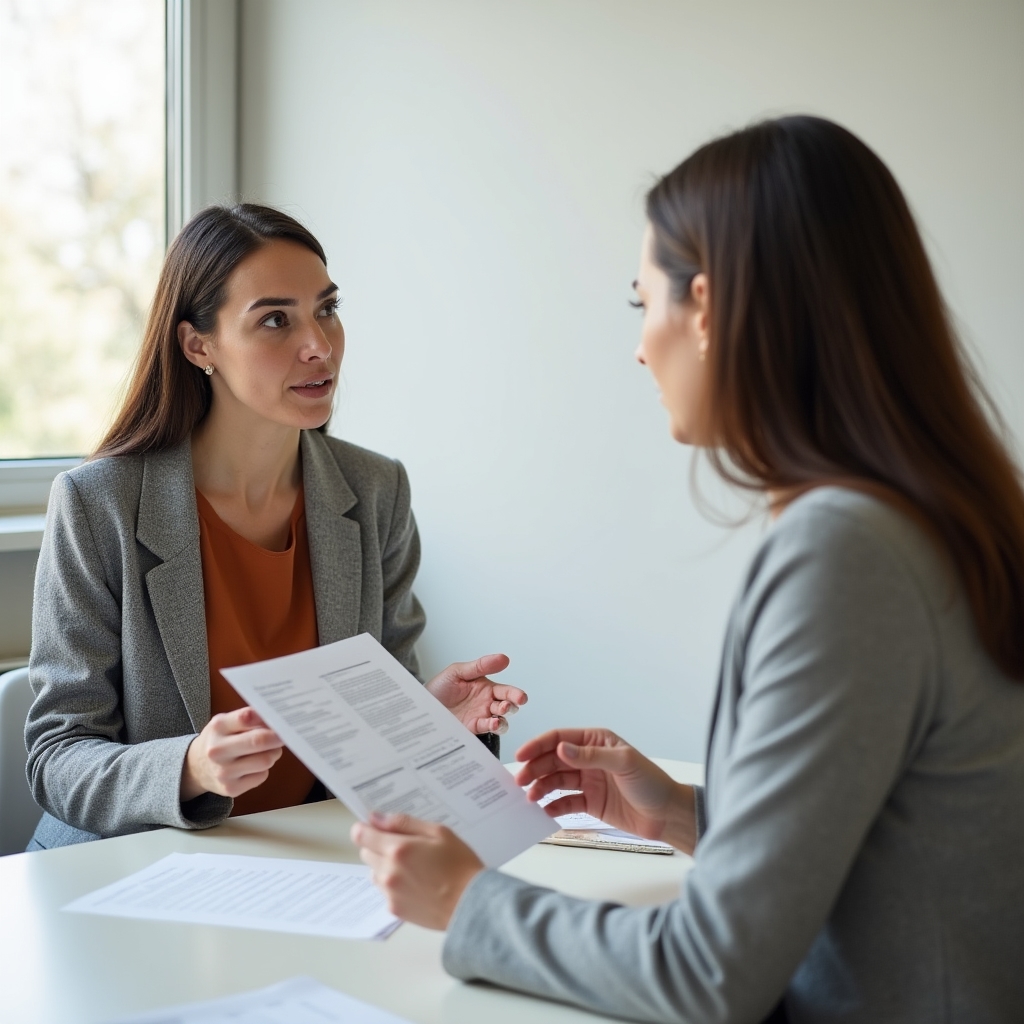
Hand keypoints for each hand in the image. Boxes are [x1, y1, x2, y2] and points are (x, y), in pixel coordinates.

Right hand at [180, 707, 283, 801]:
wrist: (196, 768)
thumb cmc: (219, 740)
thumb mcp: (226, 723)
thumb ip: (248, 718)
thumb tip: (277, 719)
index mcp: (218, 727)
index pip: (247, 717)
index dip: (268, 718)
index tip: (281, 719)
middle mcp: (218, 750)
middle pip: (259, 741)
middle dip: (278, 737)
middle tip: (285, 735)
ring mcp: (224, 772)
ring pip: (265, 761)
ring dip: (273, 754)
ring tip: (268, 750)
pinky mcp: (231, 788)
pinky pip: (262, 776)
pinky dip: (264, 769)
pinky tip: (254, 765)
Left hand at [352, 812, 483, 928]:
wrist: (471, 904)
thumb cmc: (460, 865)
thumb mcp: (438, 832)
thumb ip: (404, 823)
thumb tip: (376, 818)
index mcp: (398, 849)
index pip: (361, 835)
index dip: (365, 828)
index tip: (375, 827)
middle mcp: (388, 872)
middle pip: (365, 853)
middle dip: (378, 846)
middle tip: (405, 847)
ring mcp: (390, 893)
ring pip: (374, 872)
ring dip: (385, 866)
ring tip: (413, 867)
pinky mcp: (394, 909)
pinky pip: (384, 891)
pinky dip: (393, 885)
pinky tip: (416, 883)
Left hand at [425, 654, 525, 734]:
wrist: (422, 705)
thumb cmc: (440, 687)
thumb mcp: (458, 672)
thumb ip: (481, 666)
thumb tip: (504, 658)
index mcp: (486, 688)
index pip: (506, 691)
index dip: (515, 694)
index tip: (521, 698)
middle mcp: (486, 703)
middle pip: (508, 706)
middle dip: (512, 706)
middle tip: (506, 705)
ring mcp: (480, 717)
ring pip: (501, 720)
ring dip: (504, 718)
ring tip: (498, 714)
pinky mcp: (472, 728)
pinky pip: (486, 728)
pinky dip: (492, 727)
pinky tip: (491, 723)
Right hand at [515, 728, 696, 853]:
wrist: (667, 816)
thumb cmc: (651, 782)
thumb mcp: (623, 762)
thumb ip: (590, 756)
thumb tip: (561, 749)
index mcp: (596, 741)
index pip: (560, 739)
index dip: (538, 745)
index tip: (521, 756)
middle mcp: (589, 759)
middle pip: (553, 760)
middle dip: (535, 769)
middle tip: (519, 782)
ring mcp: (588, 781)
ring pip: (556, 781)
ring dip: (541, 788)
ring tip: (529, 799)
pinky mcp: (590, 802)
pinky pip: (566, 802)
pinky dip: (553, 806)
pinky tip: (545, 811)